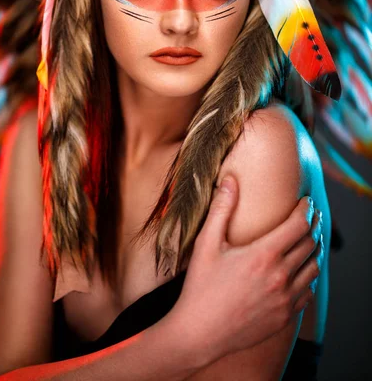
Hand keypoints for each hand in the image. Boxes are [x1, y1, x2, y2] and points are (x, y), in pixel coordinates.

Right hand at [170, 176, 322, 365]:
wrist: (199, 333)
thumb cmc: (201, 286)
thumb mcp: (206, 243)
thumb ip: (221, 208)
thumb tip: (229, 179)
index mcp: (263, 255)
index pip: (299, 224)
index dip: (306, 209)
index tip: (305, 201)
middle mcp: (280, 276)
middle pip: (310, 244)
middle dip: (312, 226)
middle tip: (309, 217)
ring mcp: (285, 299)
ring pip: (313, 269)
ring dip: (313, 252)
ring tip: (306, 242)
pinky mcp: (284, 317)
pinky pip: (308, 293)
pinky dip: (308, 279)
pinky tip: (299, 273)